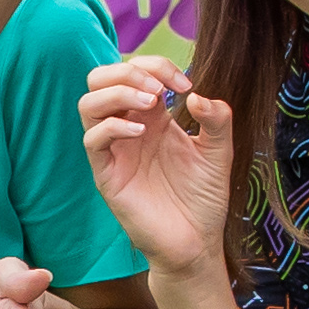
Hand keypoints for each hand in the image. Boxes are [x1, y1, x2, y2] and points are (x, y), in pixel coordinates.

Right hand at [81, 55, 236, 278]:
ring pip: (88, 105)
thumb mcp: (220, 151)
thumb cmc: (204, 199)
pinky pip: (92, 141)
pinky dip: (113, 127)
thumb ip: (217, 120)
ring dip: (117, 93)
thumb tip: (196, 96)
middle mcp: (128, 129)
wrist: (196, 243)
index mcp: (152, 117)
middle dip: (127, 72)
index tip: (185, 84)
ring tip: (150, 103)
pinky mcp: (106, 175)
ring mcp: (114, 151)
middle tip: (159, 89)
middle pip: (100, 80)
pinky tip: (142, 133)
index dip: (157, 66)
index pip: (135, 72)